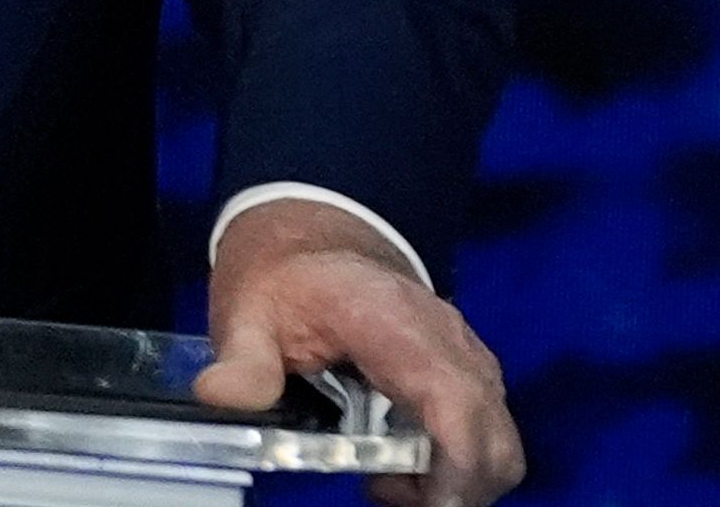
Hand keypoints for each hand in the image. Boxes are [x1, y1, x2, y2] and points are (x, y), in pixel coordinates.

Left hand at [193, 198, 522, 506]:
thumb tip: (220, 394)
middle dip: (457, 488)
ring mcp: (466, 357)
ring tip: (386, 479)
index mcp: (398, 325)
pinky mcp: (466, 372)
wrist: (313, 238)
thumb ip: (243, 358)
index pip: (456, 403)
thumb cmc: (286, 276)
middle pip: (494, 439)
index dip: (456, 467)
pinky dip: (457, 463)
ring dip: (457, 479)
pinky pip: (486, 430)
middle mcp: (449, 342)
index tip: (426, 502)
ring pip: (499, 442)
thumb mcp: (247, 311)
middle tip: (386, 491)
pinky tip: (398, 461)